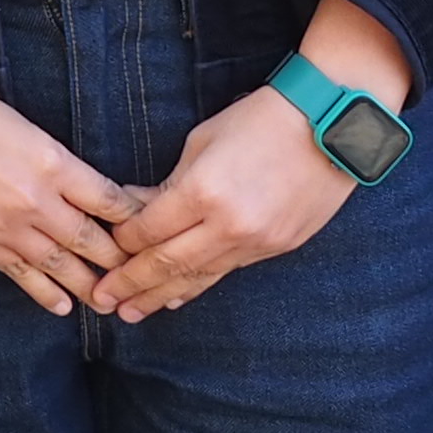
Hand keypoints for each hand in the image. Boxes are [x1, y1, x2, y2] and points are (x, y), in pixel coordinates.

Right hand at [0, 8, 140, 313]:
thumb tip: (82, 193)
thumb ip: (55, 165)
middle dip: (122, 264)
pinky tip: (63, 306)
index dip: (136, 222)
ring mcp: (5, 226)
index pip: (112, 202)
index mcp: (53, 163)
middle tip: (143, 279)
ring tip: (111, 303)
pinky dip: (46, 294)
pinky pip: (21, 276)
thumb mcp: (25, 128)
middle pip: (94, 243)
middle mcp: (36, 201)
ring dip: (90, 287)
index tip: (152, 235)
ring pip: (62, 268)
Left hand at [92, 0, 405, 318]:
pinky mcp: (278, 248)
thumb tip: (136, 208)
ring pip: (199, 276)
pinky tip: (179, 297)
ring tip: (134, 312)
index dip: (123, 243)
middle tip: (104, 301)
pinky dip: (200, 284)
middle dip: (133, 284)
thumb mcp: (202, 142)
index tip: (103, 251)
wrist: (330, 124)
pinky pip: (228, 271)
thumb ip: (169, 183)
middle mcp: (229, 225)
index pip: (150, 230)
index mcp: (203, 192)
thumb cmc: (259, 120)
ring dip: (162, 295)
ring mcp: (257, 241)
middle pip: (169, 263)